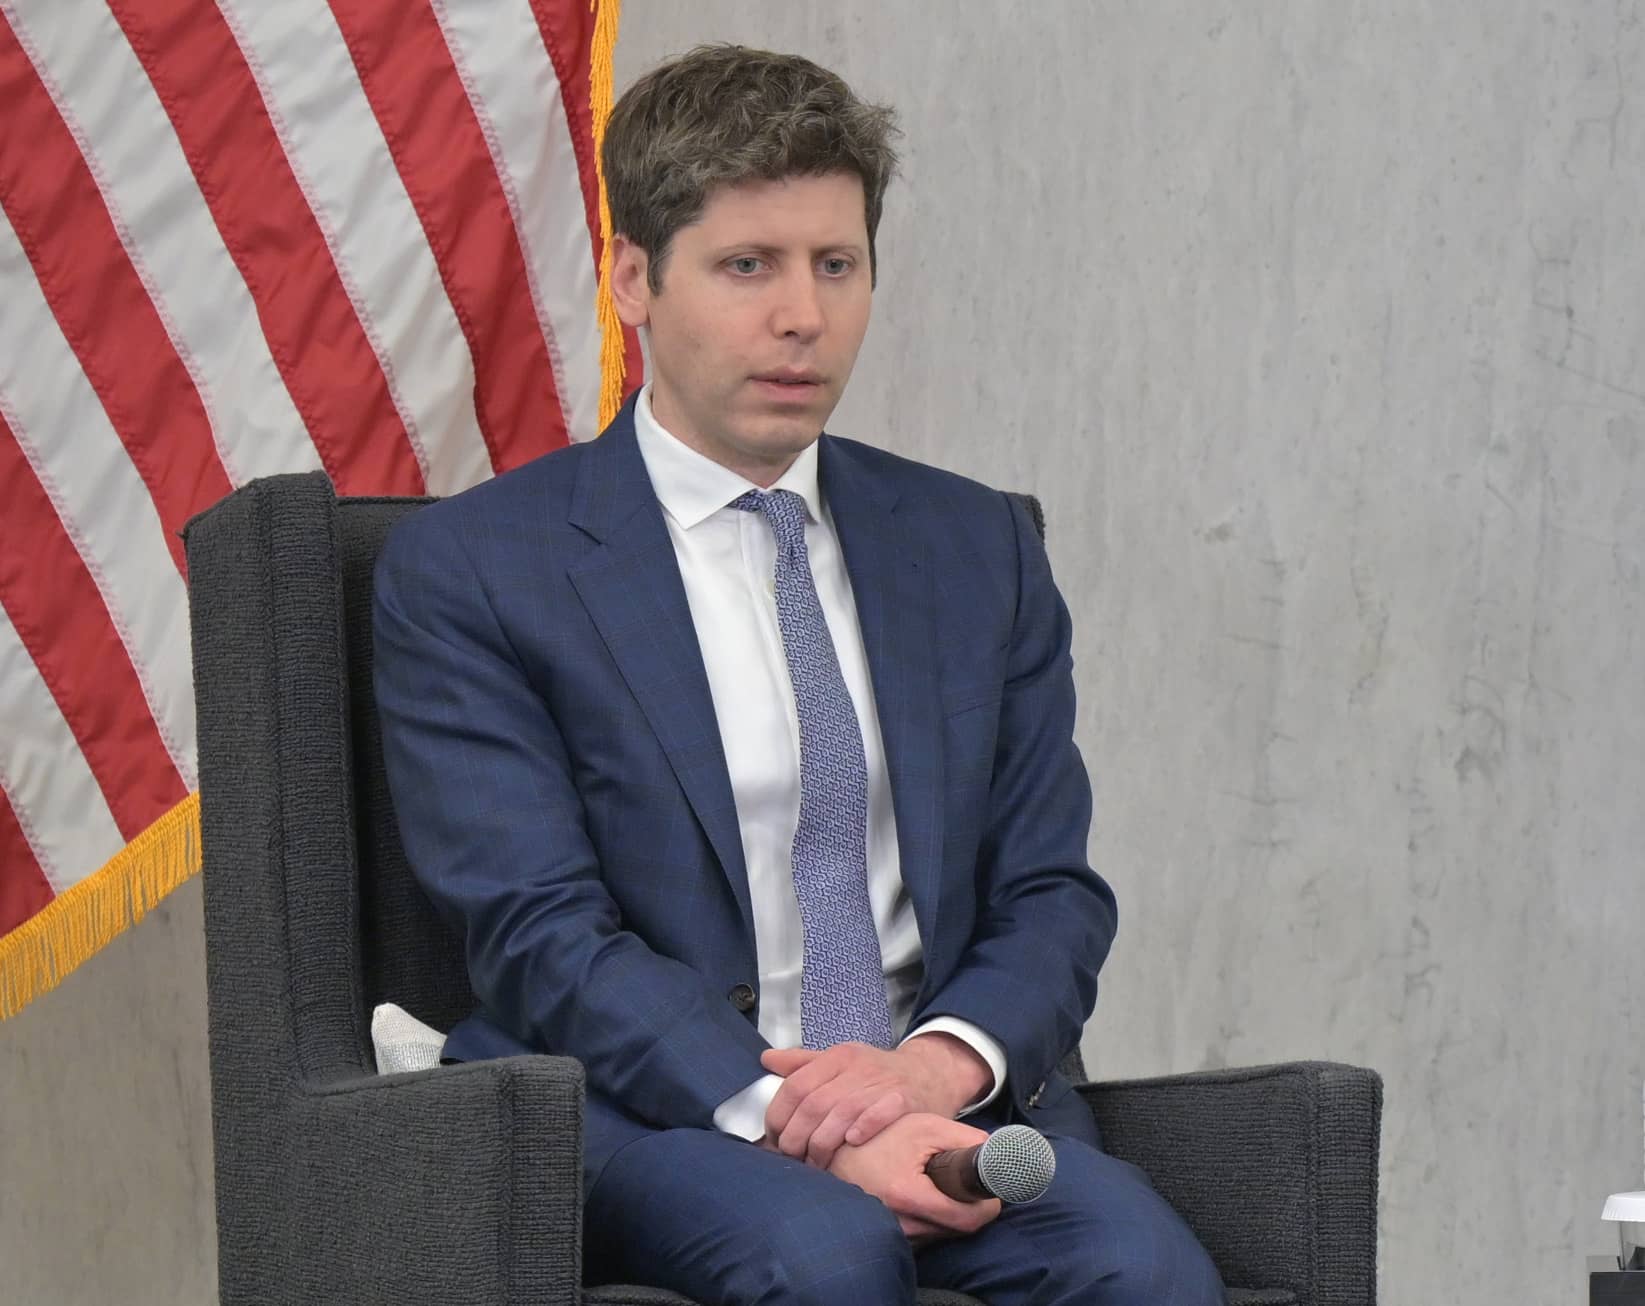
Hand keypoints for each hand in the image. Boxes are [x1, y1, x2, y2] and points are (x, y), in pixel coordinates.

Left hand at [761, 1034, 991, 1167]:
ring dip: (823, 1144)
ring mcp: (881, 1082)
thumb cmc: (877, 1073)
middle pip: (814, 1104)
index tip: (774, 1137)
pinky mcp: (904, 1099)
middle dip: (797, 1136)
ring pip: (841, 1113)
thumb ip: (803, 1063)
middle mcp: (857, 1066)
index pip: (795, 1085)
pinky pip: (879, 1113)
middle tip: (792, 1157)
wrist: (929, 1072)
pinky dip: (862, 1128)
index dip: (779, 1115)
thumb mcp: (841, 1061)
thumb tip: (766, 1059)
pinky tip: (852, 1144)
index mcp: (837, 1056)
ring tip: (816, 1163)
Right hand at [826, 1112, 1001, 1242]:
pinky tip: (924, 1196)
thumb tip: (994, 1151)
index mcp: (909, 1195)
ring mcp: (893, 1233)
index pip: (967, 1219)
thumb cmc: (879, 1136)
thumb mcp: (923, 1126)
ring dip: (950, 1215)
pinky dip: (932, 1220)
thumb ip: (963, 1138)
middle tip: (967, 1182)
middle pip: (957, 1229)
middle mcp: (901, 1223)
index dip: (987, 1206)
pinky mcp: (889, 1236)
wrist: (834, 1152)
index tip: (992, 1192)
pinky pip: (924, 1235)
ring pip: (941, 1234)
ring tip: (940, 1186)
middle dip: (970, 1208)